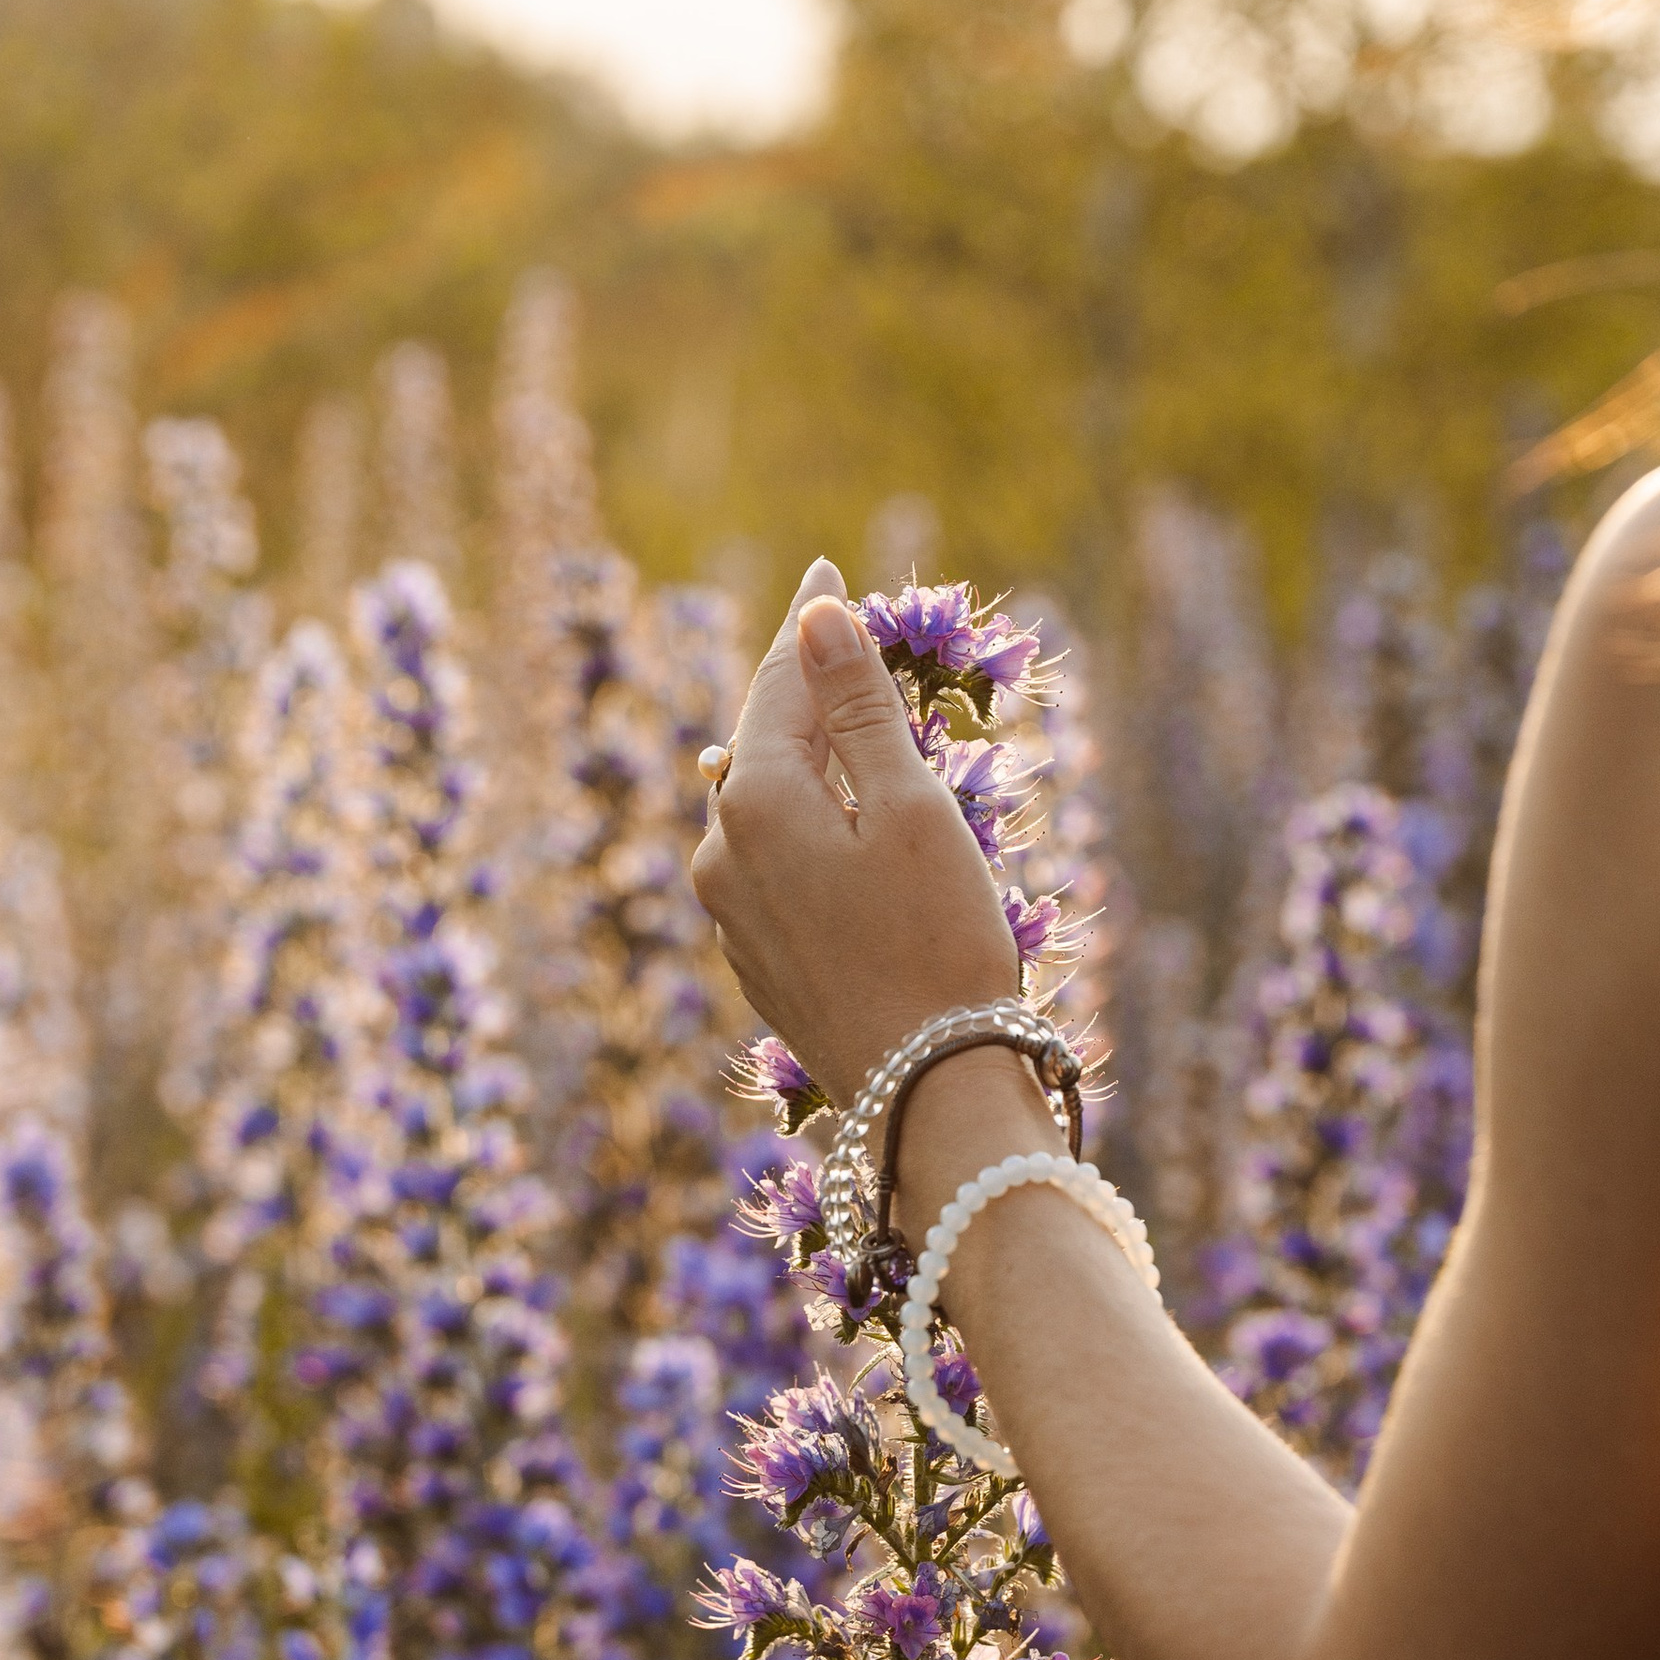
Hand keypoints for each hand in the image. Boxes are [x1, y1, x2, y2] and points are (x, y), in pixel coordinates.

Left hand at [690, 559, 1023, 1102]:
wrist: (927, 1088)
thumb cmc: (938, 941)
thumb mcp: (910, 806)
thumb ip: (856, 707)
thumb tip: (813, 618)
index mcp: (757, 802)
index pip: (779, 683)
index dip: (809, 625)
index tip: (828, 572)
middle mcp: (721, 852)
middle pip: (763, 742)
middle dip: (805, 691)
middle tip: (846, 640)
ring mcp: (729, 911)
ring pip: (763, 805)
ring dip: (805, 761)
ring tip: (851, 728)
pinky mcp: (754, 956)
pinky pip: (769, 861)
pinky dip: (806, 824)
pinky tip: (843, 824)